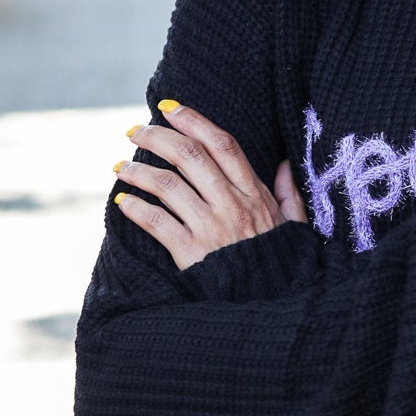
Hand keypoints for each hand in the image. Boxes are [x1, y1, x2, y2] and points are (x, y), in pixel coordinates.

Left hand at [113, 100, 307, 270]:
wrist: (273, 308)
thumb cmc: (281, 266)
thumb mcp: (295, 226)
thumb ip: (289, 193)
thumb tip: (286, 164)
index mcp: (255, 194)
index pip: (222, 144)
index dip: (194, 120)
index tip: (169, 107)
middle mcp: (232, 206)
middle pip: (189, 155)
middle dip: (156, 136)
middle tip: (134, 130)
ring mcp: (210, 229)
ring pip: (166, 184)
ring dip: (137, 170)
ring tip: (120, 166)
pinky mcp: (190, 253)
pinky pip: (156, 221)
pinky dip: (135, 208)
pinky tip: (123, 201)